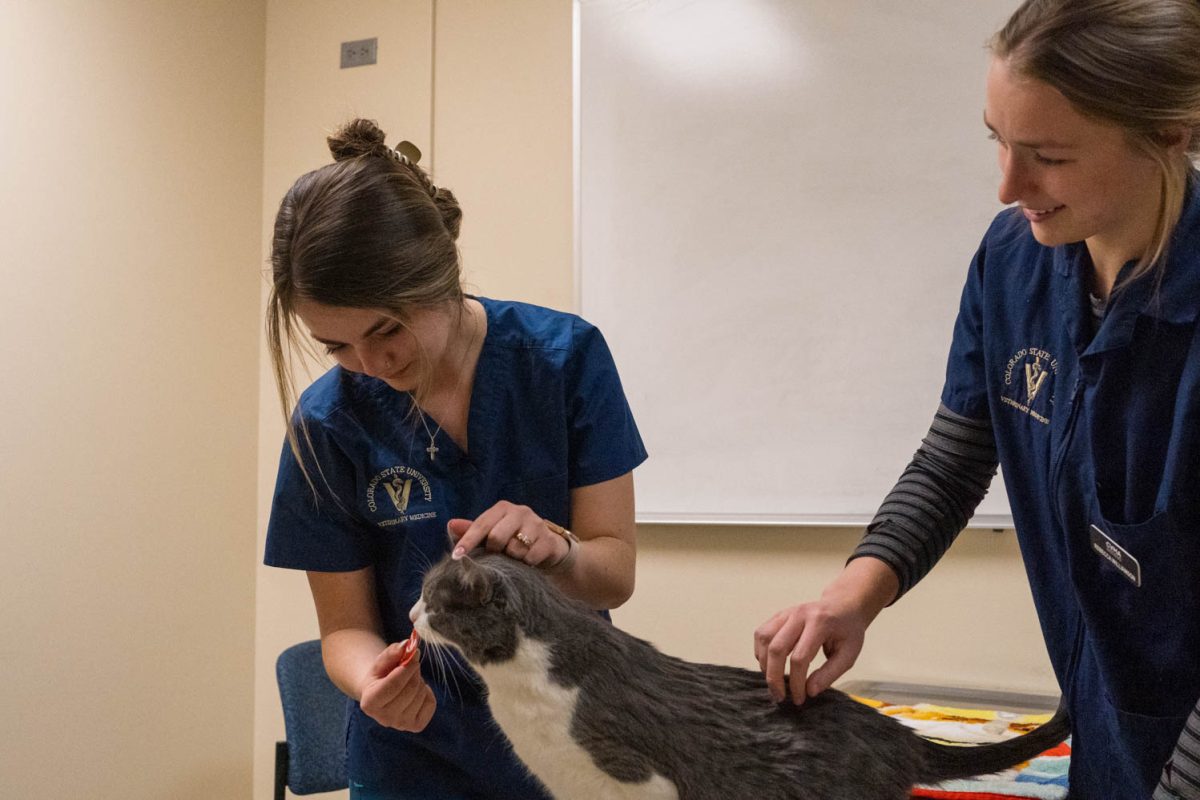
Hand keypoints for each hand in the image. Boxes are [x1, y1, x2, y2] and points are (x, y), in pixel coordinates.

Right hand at [357, 638, 435, 731]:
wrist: (382, 694)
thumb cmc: (381, 675)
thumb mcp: (381, 662)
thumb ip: (392, 652)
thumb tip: (407, 645)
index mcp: (370, 703)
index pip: (393, 686)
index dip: (407, 668)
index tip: (413, 655)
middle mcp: (384, 719)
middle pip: (410, 690)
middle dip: (414, 671)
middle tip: (412, 664)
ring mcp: (401, 725)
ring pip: (420, 695)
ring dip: (419, 680)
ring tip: (410, 679)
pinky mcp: (416, 726)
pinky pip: (430, 703)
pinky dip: (427, 692)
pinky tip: (416, 691)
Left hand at [447, 501, 568, 567]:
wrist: (546, 547)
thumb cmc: (512, 538)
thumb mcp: (491, 533)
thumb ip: (471, 530)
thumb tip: (451, 524)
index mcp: (503, 508)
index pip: (481, 524)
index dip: (467, 541)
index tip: (456, 556)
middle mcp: (521, 512)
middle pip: (497, 537)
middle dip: (493, 551)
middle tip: (497, 555)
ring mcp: (537, 524)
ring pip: (515, 549)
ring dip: (511, 559)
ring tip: (514, 558)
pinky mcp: (549, 540)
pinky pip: (531, 557)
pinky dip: (526, 563)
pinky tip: (527, 562)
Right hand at [754, 594, 868, 705]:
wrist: (843, 605)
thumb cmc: (848, 631)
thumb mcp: (849, 654)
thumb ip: (830, 674)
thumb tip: (810, 691)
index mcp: (820, 623)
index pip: (800, 657)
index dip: (797, 682)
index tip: (800, 699)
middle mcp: (799, 614)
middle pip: (777, 648)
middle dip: (774, 677)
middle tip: (779, 697)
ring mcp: (786, 613)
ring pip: (764, 639)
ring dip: (764, 664)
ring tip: (774, 681)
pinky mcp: (779, 615)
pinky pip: (761, 633)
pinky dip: (761, 652)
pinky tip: (770, 664)